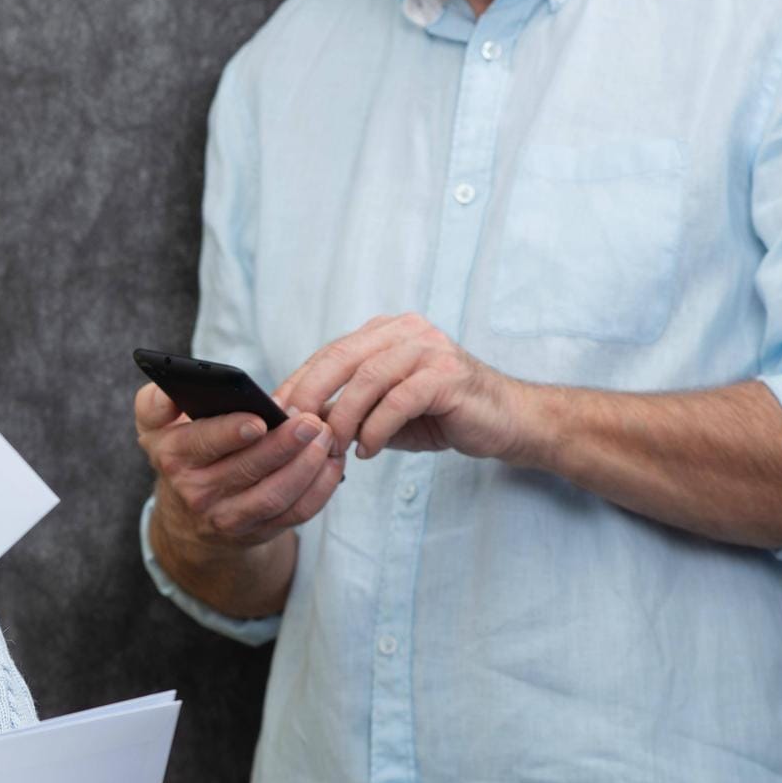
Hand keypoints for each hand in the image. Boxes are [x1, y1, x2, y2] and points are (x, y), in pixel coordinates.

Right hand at [135, 382, 343, 547]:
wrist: (188, 515)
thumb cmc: (182, 450)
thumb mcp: (155, 425)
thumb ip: (157, 401)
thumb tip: (171, 390)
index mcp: (173, 456)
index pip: (202, 443)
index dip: (231, 432)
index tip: (260, 419)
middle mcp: (196, 492)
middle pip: (247, 469)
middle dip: (283, 444)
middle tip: (312, 421)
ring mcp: (228, 517)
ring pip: (275, 495)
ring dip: (306, 465)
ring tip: (326, 436)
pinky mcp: (259, 531)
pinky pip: (295, 513)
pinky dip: (320, 488)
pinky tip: (332, 461)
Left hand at [275, 313, 531, 462]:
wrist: (508, 421)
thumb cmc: (441, 415)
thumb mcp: (384, 410)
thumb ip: (347, 408)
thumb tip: (296, 422)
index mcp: (385, 332)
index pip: (329, 353)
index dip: (298, 382)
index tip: (272, 414)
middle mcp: (406, 331)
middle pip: (340, 358)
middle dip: (310, 396)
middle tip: (292, 430)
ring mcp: (429, 348)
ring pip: (367, 378)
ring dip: (343, 418)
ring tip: (332, 448)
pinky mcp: (448, 374)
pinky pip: (398, 400)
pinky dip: (376, 428)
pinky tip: (368, 451)